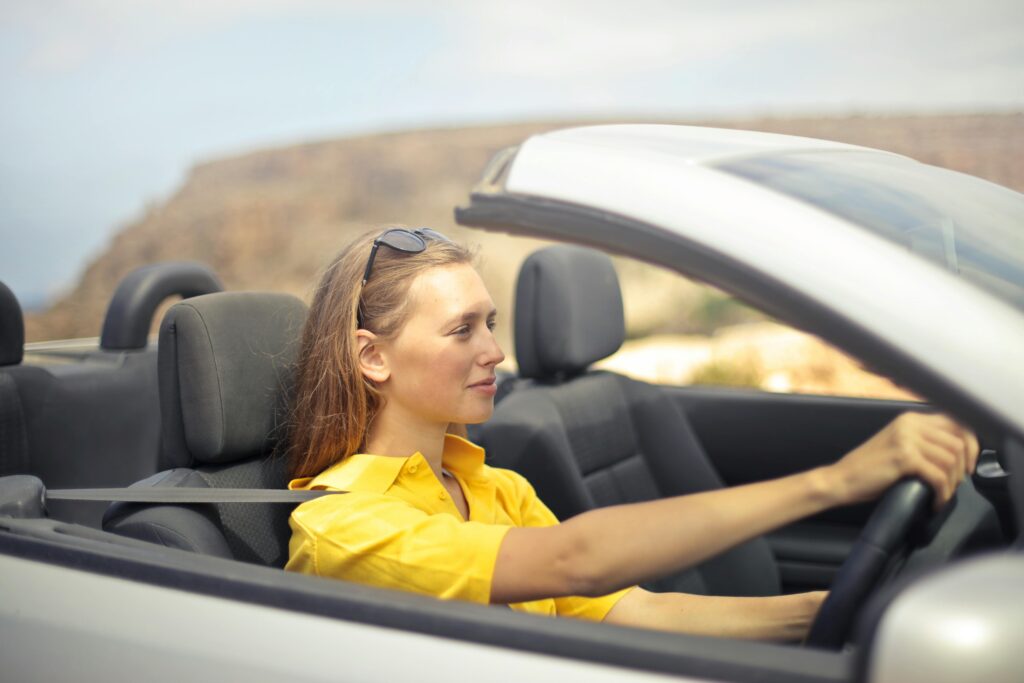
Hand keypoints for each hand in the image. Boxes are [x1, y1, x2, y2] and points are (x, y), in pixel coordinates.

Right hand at [825, 412, 978, 509]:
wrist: (841, 479)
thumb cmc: (869, 469)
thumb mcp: (898, 446)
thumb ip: (923, 442)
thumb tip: (958, 455)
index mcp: (910, 419)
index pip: (957, 423)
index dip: (971, 445)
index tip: (969, 465)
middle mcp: (910, 424)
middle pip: (958, 442)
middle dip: (963, 468)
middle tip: (955, 484)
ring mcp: (906, 439)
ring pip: (951, 460)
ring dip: (952, 483)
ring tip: (942, 494)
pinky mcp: (904, 458)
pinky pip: (938, 476)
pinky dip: (942, 493)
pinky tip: (935, 501)